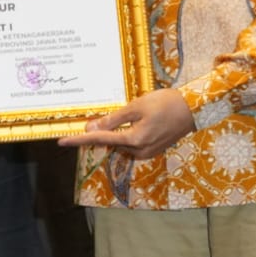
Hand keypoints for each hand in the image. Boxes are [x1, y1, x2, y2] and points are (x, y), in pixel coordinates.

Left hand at [57, 88, 194, 159]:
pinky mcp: (153, 151)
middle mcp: (139, 151)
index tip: (61, 141)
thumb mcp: (136, 107)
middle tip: (106, 116)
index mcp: (133, 140)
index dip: (79, 140)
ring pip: (123, 144)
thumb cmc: (165, 103)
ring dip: (120, 132)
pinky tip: (141, 121)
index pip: (100, 139)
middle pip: (112, 143)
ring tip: (137, 114)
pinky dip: (130, 135)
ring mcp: (147, 153)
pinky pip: (134, 144)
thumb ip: (113, 120)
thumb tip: (91, 128)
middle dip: (105, 131)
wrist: (194, 109)